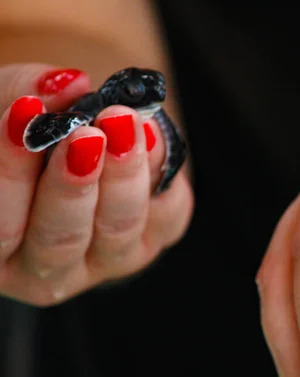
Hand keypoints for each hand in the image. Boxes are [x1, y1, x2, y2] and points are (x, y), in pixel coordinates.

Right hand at [0, 63, 192, 305]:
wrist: (84, 131)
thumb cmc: (30, 127)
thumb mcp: (9, 101)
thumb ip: (23, 92)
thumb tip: (65, 85)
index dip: (10, 173)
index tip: (25, 115)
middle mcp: (48, 267)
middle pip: (60, 239)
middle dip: (73, 184)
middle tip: (86, 135)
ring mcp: (107, 258)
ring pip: (117, 229)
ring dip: (123, 174)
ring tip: (122, 121)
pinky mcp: (155, 238)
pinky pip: (165, 215)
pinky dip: (160, 172)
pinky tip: (151, 134)